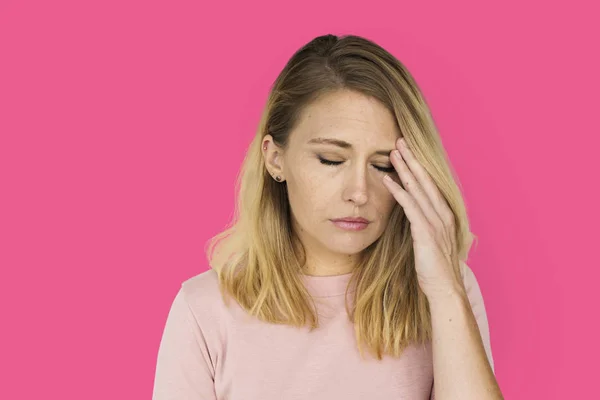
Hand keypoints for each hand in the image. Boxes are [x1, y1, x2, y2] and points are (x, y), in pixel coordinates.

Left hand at [382, 137, 464, 300]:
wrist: (445, 290)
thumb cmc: (435, 270)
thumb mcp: (431, 243)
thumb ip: (425, 227)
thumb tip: (414, 217)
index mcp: (445, 216)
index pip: (431, 185)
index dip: (419, 167)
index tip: (408, 151)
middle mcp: (443, 215)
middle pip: (426, 181)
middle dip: (413, 160)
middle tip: (400, 141)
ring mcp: (436, 223)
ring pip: (419, 189)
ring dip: (405, 169)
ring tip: (393, 152)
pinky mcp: (426, 233)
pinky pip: (411, 207)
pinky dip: (399, 192)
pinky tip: (388, 180)